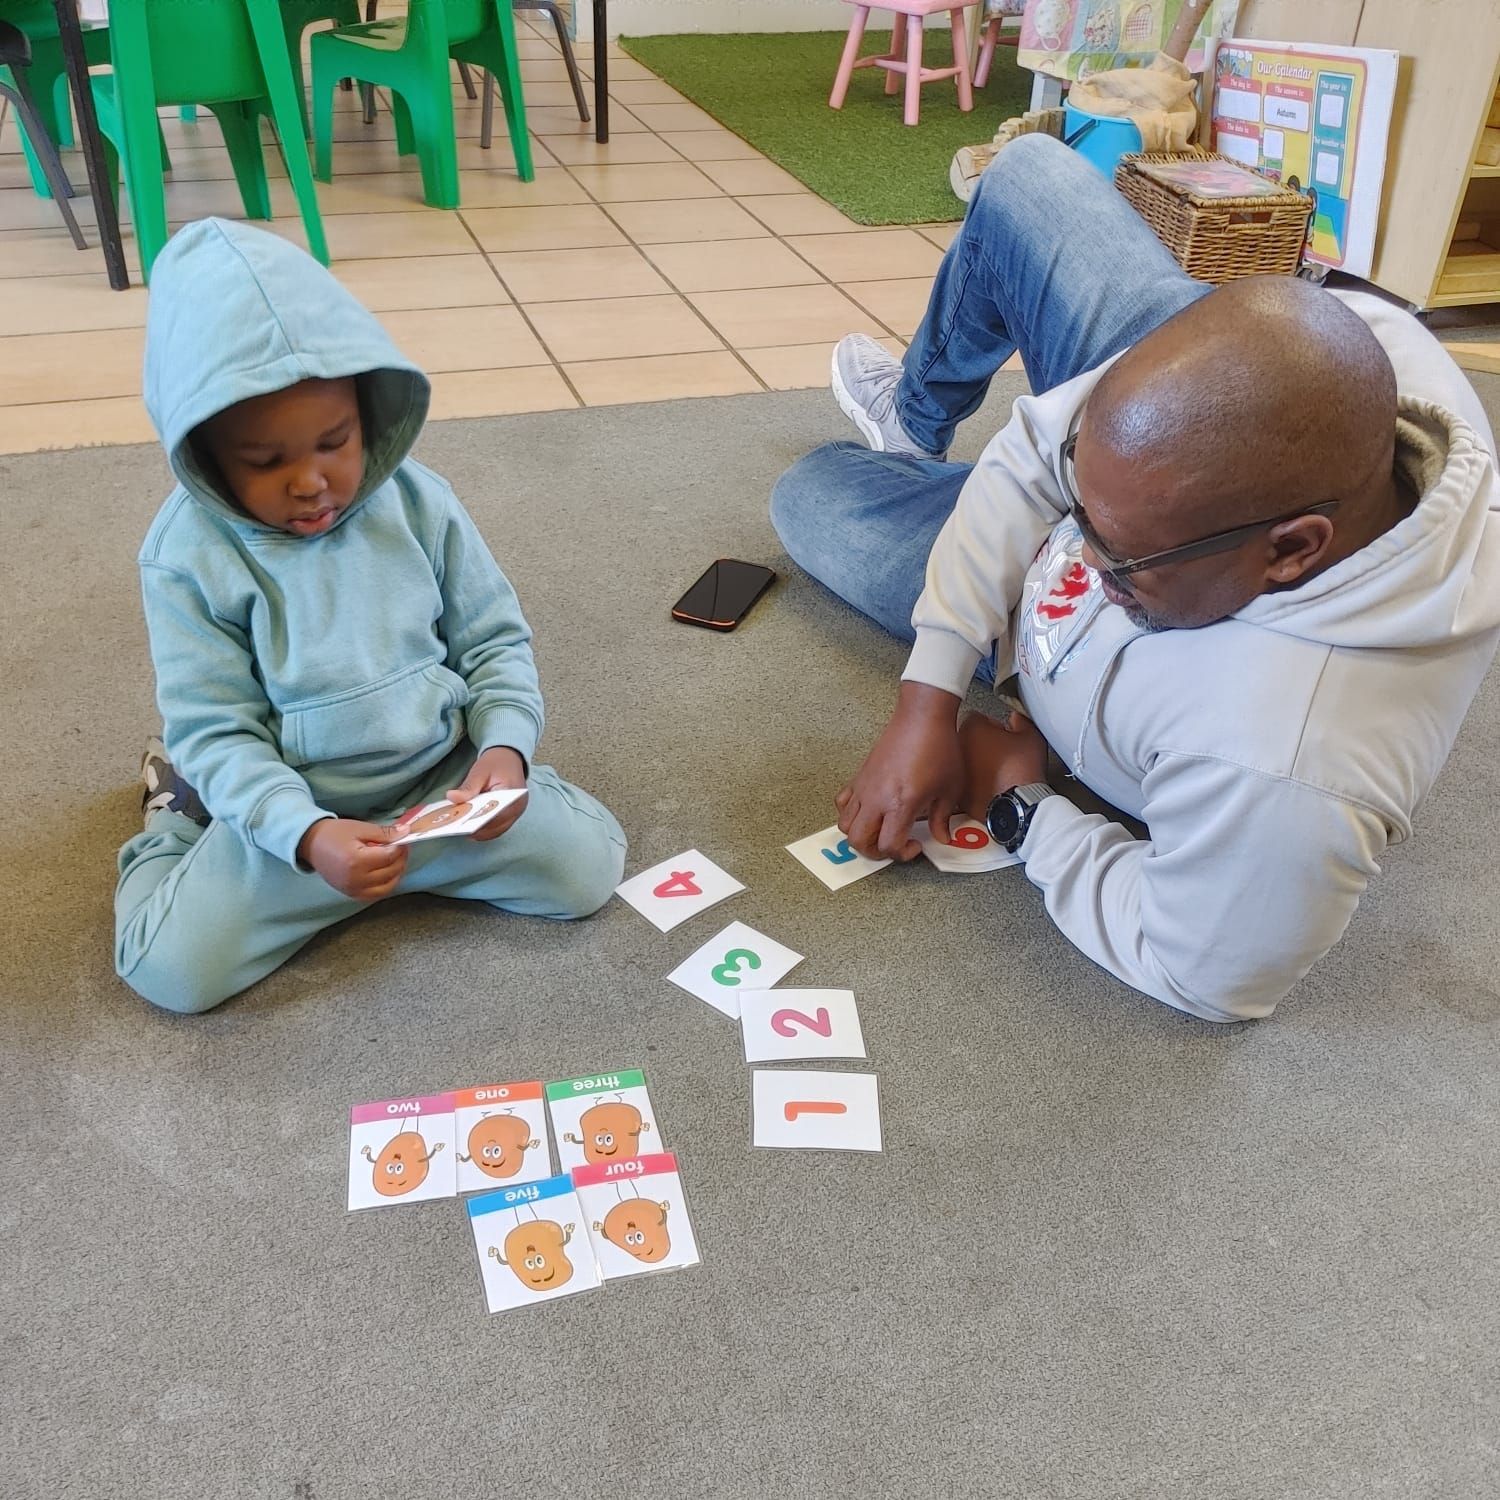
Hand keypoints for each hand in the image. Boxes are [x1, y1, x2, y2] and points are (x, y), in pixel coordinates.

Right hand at [298, 818, 406, 900]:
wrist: (310, 844)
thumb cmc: (334, 833)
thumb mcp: (359, 828)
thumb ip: (384, 833)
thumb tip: (405, 833)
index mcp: (357, 861)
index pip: (389, 857)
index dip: (400, 848)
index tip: (403, 839)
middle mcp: (356, 879)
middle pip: (390, 872)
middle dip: (400, 859)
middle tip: (402, 847)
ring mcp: (353, 889)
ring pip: (386, 887)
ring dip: (396, 874)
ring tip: (396, 860)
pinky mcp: (351, 894)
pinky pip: (375, 895)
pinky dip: (386, 885)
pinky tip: (387, 873)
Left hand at [446, 746, 528, 841]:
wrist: (509, 757)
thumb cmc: (496, 763)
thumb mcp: (480, 771)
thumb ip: (468, 786)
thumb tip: (452, 798)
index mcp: (513, 795)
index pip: (496, 815)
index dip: (478, 822)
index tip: (460, 824)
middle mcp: (517, 808)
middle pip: (496, 826)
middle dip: (476, 829)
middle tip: (456, 827)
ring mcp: (516, 813)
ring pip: (496, 830)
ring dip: (479, 831)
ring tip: (460, 827)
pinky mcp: (511, 816)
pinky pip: (497, 828)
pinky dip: (484, 829)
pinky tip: (469, 825)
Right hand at [836, 682, 964, 860]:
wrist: (922, 718)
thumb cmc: (939, 749)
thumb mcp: (950, 788)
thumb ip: (942, 818)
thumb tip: (942, 838)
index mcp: (901, 803)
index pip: (888, 845)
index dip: (902, 854)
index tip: (916, 845)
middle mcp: (877, 798)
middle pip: (858, 841)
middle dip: (875, 852)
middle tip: (893, 845)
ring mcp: (864, 787)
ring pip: (845, 825)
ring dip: (860, 835)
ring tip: (880, 830)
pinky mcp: (859, 776)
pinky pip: (843, 802)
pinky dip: (850, 813)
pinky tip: (870, 810)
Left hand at [956, 709, 1048, 816]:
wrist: (1018, 804)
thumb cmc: (1021, 769)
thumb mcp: (1030, 735)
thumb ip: (1020, 720)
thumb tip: (1017, 719)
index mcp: (971, 729)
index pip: (979, 718)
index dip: (995, 725)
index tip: (1004, 733)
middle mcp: (958, 749)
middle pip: (969, 740)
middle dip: (983, 744)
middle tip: (1002, 752)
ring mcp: (956, 773)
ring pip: (966, 763)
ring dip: (978, 764)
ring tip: (998, 771)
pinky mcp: (958, 795)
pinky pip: (967, 784)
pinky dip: (976, 785)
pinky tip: (993, 788)